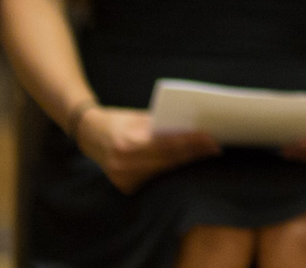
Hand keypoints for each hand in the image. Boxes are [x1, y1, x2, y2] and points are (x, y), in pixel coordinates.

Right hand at [72, 105, 219, 193]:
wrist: (90, 135)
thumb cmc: (119, 121)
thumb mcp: (139, 117)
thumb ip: (161, 124)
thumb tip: (192, 126)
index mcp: (128, 143)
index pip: (167, 144)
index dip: (191, 142)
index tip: (211, 138)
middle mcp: (124, 164)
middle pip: (169, 160)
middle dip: (194, 152)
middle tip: (215, 146)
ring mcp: (123, 179)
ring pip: (163, 171)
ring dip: (185, 162)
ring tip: (205, 153)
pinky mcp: (125, 188)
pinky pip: (154, 178)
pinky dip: (168, 170)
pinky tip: (184, 163)